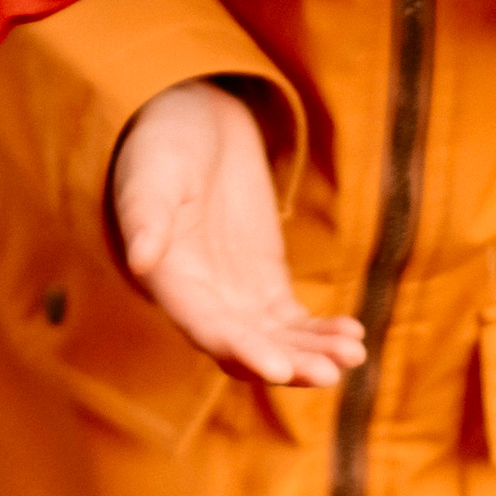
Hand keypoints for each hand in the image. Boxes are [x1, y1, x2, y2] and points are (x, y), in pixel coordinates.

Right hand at [109, 80, 364, 390]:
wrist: (193, 121)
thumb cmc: (163, 146)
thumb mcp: (152, 173)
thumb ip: (146, 217)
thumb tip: (140, 260)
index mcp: (169, 281)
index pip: (206, 327)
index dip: (242, 350)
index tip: (279, 370)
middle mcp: (201, 301)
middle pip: (246, 349)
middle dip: (289, 365)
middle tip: (332, 373)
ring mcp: (236, 296)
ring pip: (276, 343)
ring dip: (313, 356)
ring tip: (354, 354)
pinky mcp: (265, 283)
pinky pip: (295, 323)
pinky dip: (323, 334)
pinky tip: (355, 338)